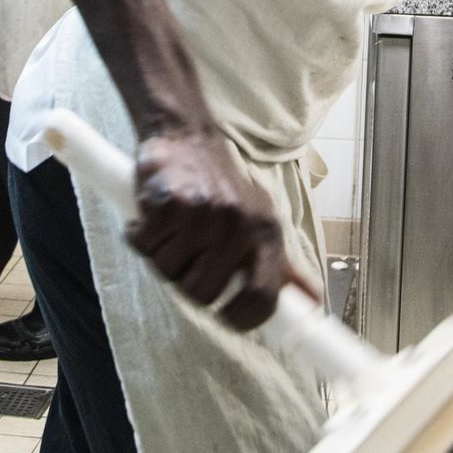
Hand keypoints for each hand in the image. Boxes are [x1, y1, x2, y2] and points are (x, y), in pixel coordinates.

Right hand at [129, 128, 316, 329]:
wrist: (187, 134)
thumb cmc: (222, 184)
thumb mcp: (261, 219)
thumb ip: (282, 266)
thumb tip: (314, 300)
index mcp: (265, 232)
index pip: (263, 296)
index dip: (243, 319)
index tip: (226, 318)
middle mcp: (237, 225)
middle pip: (203, 293)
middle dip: (187, 281)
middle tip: (185, 257)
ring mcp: (201, 214)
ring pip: (168, 272)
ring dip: (161, 256)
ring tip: (170, 231)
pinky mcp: (167, 203)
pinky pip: (143, 245)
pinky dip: (139, 236)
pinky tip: (149, 219)